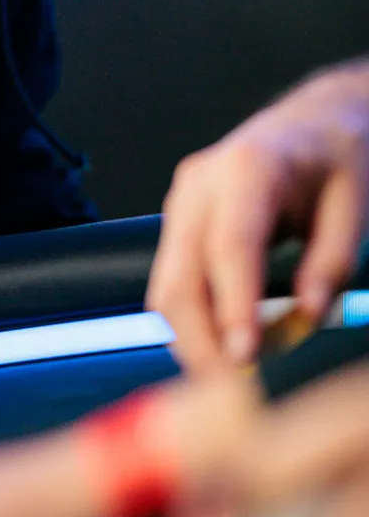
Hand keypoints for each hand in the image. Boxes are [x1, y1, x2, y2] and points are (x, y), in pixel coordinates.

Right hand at [149, 60, 368, 369]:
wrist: (315, 123)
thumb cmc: (339, 157)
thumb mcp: (355, 203)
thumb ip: (332, 262)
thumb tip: (306, 317)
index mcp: (247, 168)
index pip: (230, 248)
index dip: (234, 308)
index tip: (246, 359)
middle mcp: (200, 184)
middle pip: (179, 278)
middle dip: (202, 343)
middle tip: (240, 393)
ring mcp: (182, 203)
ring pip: (166, 288)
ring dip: (194, 340)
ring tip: (241, 375)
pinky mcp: (180, 223)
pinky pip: (174, 283)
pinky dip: (195, 322)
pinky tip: (230, 345)